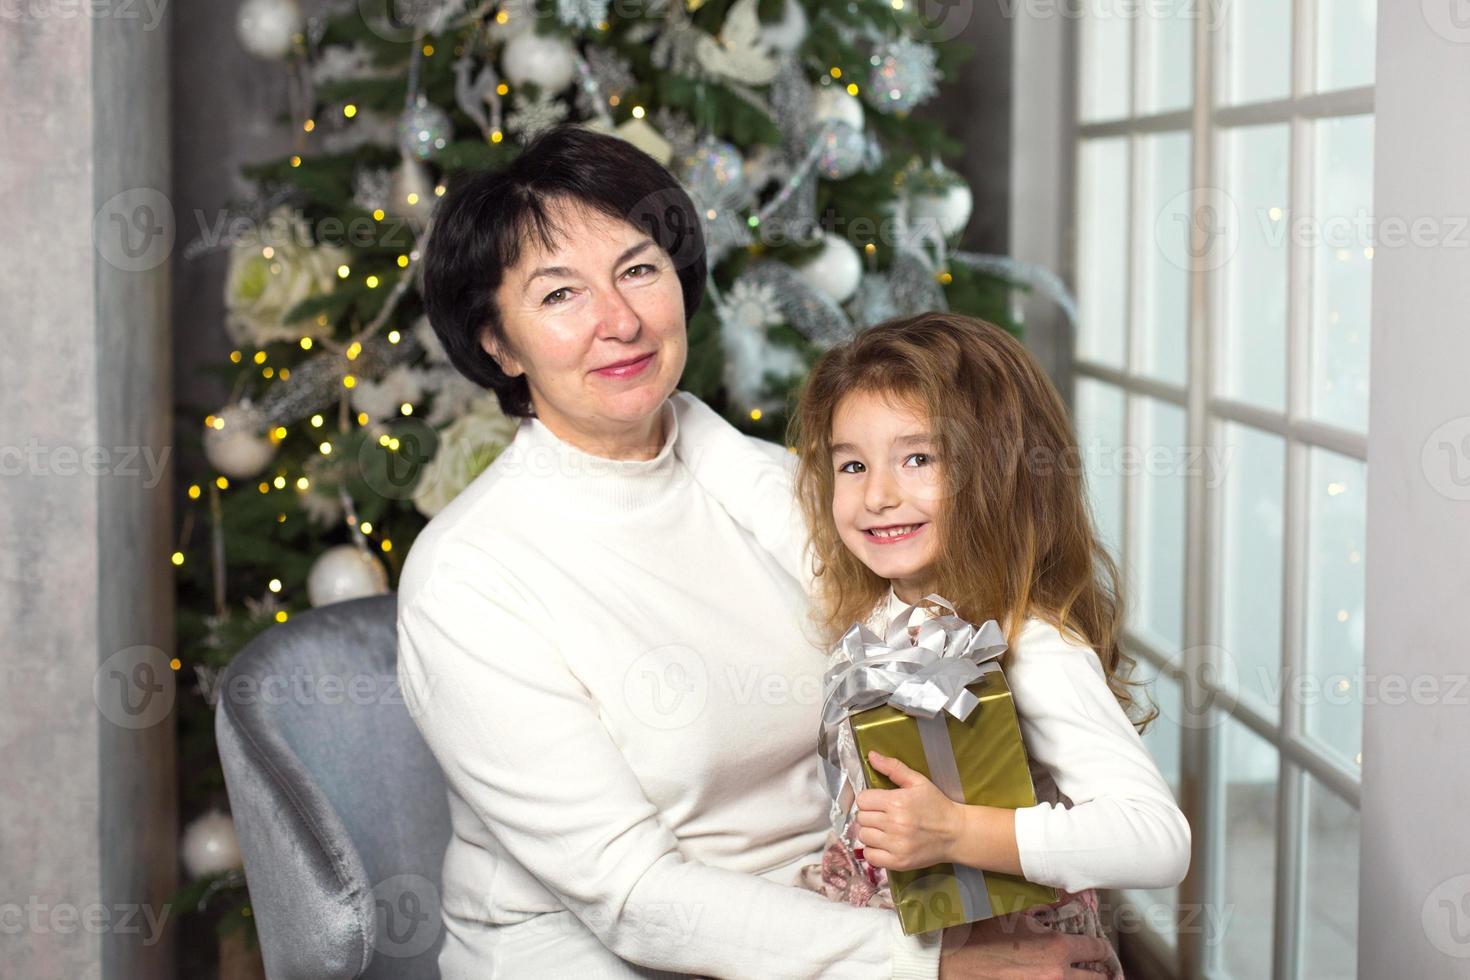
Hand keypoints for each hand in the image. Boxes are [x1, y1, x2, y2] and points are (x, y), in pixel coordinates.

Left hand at [854, 750, 962, 871]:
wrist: (956, 833)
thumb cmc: (936, 805)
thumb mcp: (918, 781)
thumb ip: (893, 767)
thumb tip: (871, 755)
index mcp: (896, 802)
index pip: (862, 800)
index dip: (869, 800)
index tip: (879, 803)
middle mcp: (894, 824)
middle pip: (861, 818)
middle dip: (870, 815)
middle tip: (883, 816)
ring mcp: (896, 845)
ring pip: (863, 836)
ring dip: (871, 833)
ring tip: (885, 830)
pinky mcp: (898, 862)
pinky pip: (870, 856)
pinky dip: (873, 851)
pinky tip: (885, 844)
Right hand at [938, 914, 1112, 979]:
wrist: (949, 961)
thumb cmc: (978, 933)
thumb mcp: (1012, 910)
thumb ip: (1044, 902)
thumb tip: (1066, 893)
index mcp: (1057, 948)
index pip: (1098, 949)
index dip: (1102, 947)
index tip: (1099, 946)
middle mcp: (1057, 975)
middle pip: (1099, 979)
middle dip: (1100, 970)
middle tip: (1098, 966)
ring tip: (1081, 974)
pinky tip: (1054, 977)